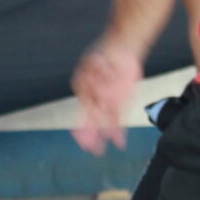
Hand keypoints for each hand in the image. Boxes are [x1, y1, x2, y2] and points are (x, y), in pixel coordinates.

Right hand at [70, 37, 143, 153]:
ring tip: (98, 151)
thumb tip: (89, 81)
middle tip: (87, 148)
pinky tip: (119, 143)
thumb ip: (92, 71)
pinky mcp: (121, 101)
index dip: (81, 126)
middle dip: (89, 136)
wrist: (122, 48)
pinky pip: (118, 119)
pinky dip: (118, 132)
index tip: (77, 137)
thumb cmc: (105, 52)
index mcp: (85, 91)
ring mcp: (108, 101)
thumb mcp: (94, 59)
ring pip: (103, 123)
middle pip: (90, 121)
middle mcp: (95, 98)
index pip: (82, 112)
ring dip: (101, 137)